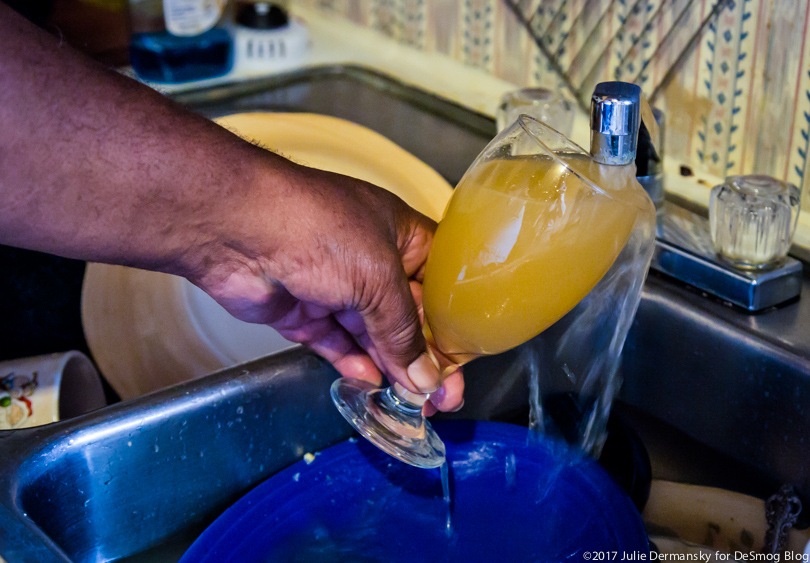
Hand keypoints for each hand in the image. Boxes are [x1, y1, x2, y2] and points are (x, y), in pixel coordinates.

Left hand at [187, 158, 463, 412]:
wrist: (238, 229)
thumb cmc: (320, 231)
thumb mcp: (379, 279)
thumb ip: (404, 333)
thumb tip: (426, 380)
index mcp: (400, 236)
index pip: (439, 283)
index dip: (454, 322)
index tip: (465, 361)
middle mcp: (371, 261)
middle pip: (408, 316)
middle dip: (425, 357)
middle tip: (444, 399)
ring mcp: (336, 288)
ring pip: (373, 336)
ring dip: (392, 370)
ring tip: (413, 406)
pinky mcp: (305, 314)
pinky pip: (337, 345)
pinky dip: (354, 366)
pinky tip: (373, 388)